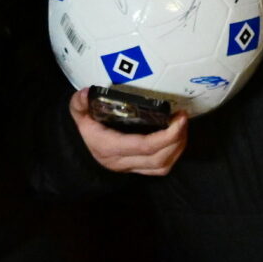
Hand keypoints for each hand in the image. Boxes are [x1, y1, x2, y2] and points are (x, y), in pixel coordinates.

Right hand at [71, 87, 187, 174]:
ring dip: (178, 147)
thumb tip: (87, 92)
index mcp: (110, 147)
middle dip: (177, 139)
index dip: (166, 136)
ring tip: (182, 126)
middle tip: (183, 118)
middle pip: (159, 159)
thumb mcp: (79, 114)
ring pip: (162, 166)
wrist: (79, 150)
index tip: (179, 119)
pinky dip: (174, 153)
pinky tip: (177, 137)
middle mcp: (122, 161)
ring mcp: (131, 168)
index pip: (143, 146)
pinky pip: (161, 168)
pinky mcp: (138, 170)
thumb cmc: (85, 128)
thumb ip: (80, 103)